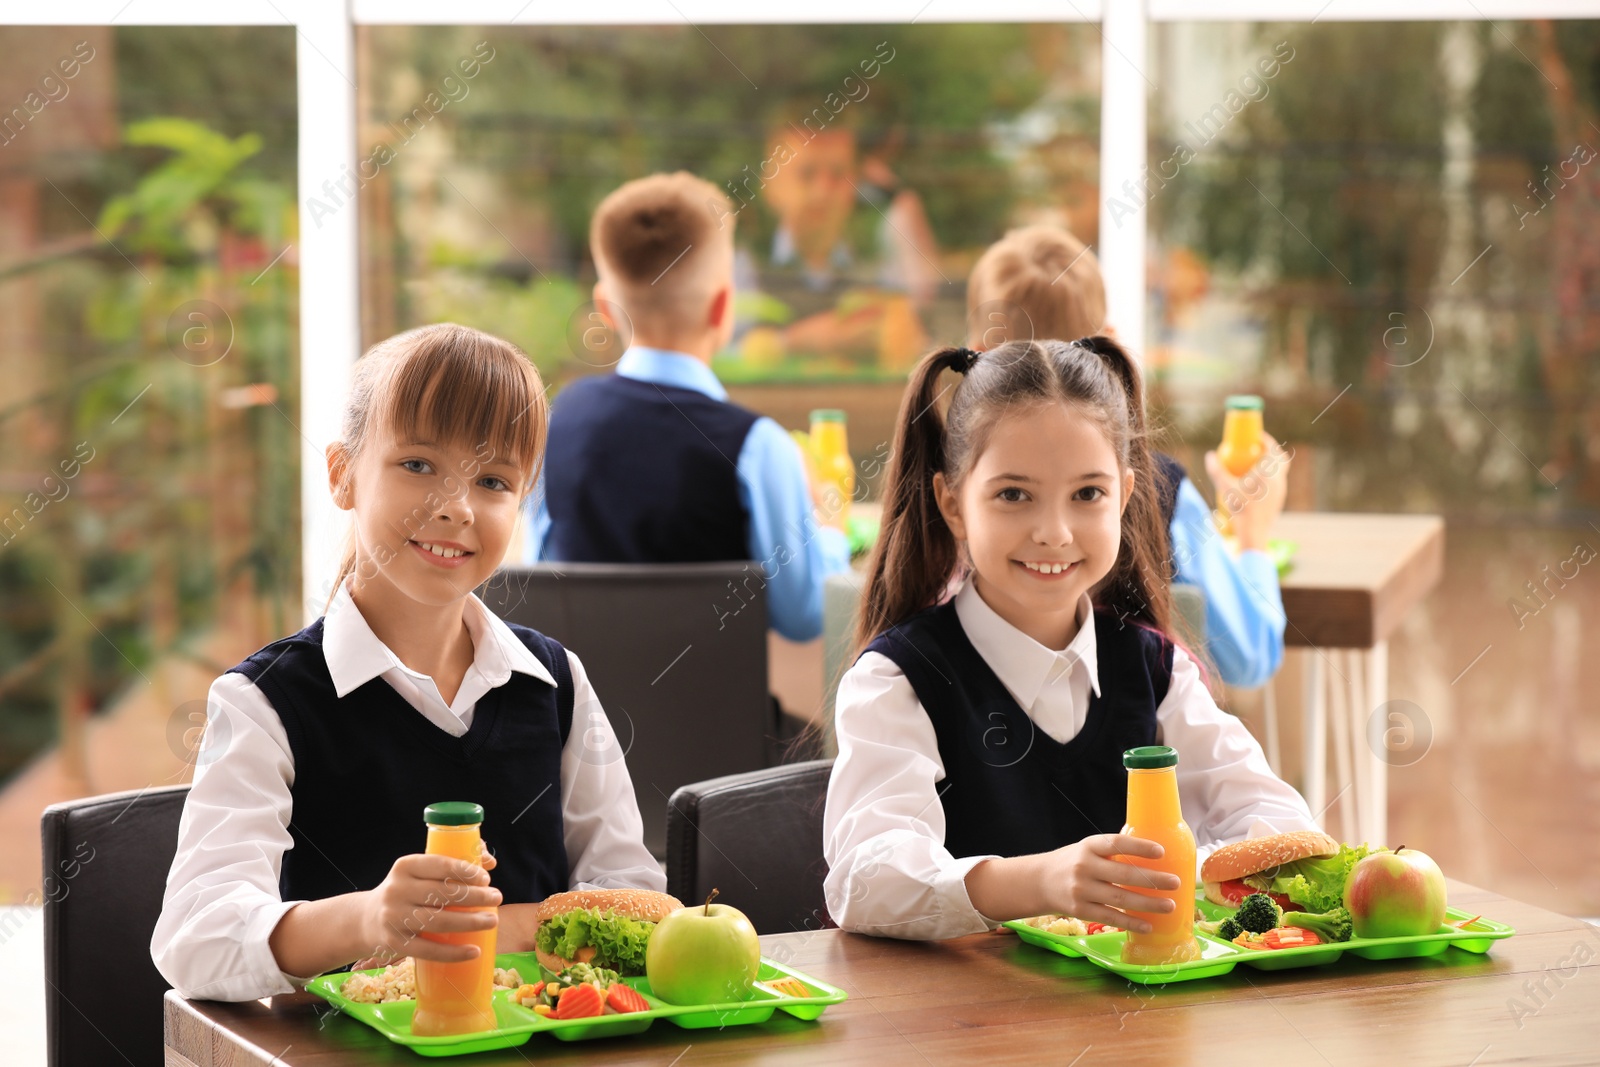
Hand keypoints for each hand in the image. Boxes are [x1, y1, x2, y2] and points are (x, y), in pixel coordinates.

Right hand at [355, 853, 501, 965]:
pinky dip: (454, 952)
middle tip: (497, 897)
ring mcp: (394, 918)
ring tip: (492, 921)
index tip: (486, 878)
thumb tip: (489, 861)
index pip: (439, 865)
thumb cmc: (407, 892)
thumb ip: (453, 865)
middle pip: (442, 894)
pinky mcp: (395, 943)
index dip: (465, 871)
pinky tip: (474, 951)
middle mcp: (397, 890)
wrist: (366, 921)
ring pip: (439, 921)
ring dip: (470, 922)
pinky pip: (428, 950)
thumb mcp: (420, 873)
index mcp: (405, 867)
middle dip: (475, 896)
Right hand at [1038, 834, 1182, 933]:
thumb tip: (1153, 853)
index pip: (1117, 844)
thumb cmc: (1074, 862)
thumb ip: (1113, 851)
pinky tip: (1148, 925)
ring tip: (1170, 905)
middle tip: (1175, 883)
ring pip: (1120, 899)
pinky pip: (1110, 917)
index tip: (1161, 852)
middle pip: (1123, 875)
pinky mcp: (1080, 910)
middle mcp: (1085, 866)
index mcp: (1089, 846)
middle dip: (1153, 880)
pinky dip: (1131, 923)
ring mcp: (1081, 890)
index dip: (1139, 847)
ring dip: (1148, 904)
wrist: (1039, 881)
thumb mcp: (1088, 849)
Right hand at [1205, 432, 1289, 551]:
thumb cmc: (1240, 509)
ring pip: (1280, 471)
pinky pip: (1278, 482)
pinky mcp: (1279, 500)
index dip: (1266, 440)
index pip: (1273, 449)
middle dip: (1271, 450)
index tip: (1256, 437)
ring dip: (1272, 464)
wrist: (1253, 533)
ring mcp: (1281, 491)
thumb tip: (1209, 455)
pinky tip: (1257, 482)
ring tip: (1255, 464)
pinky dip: (1271, 476)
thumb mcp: (1225, 488)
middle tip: (1256, 449)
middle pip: (1281, 458)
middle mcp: (1279, 480)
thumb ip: (1217, 470)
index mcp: (1269, 473)